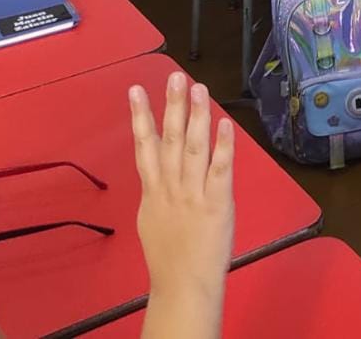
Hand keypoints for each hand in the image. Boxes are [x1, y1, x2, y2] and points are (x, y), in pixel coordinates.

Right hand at [130, 74, 233, 330]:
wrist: (183, 285)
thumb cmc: (169, 256)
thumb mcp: (151, 219)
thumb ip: (157, 191)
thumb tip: (157, 171)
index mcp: (153, 190)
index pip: (144, 146)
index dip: (140, 116)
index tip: (136, 89)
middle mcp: (171, 186)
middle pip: (168, 139)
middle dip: (171, 105)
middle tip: (174, 75)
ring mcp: (193, 193)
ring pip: (192, 148)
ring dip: (196, 116)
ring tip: (198, 88)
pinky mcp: (217, 202)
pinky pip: (220, 169)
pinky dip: (222, 146)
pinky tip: (224, 124)